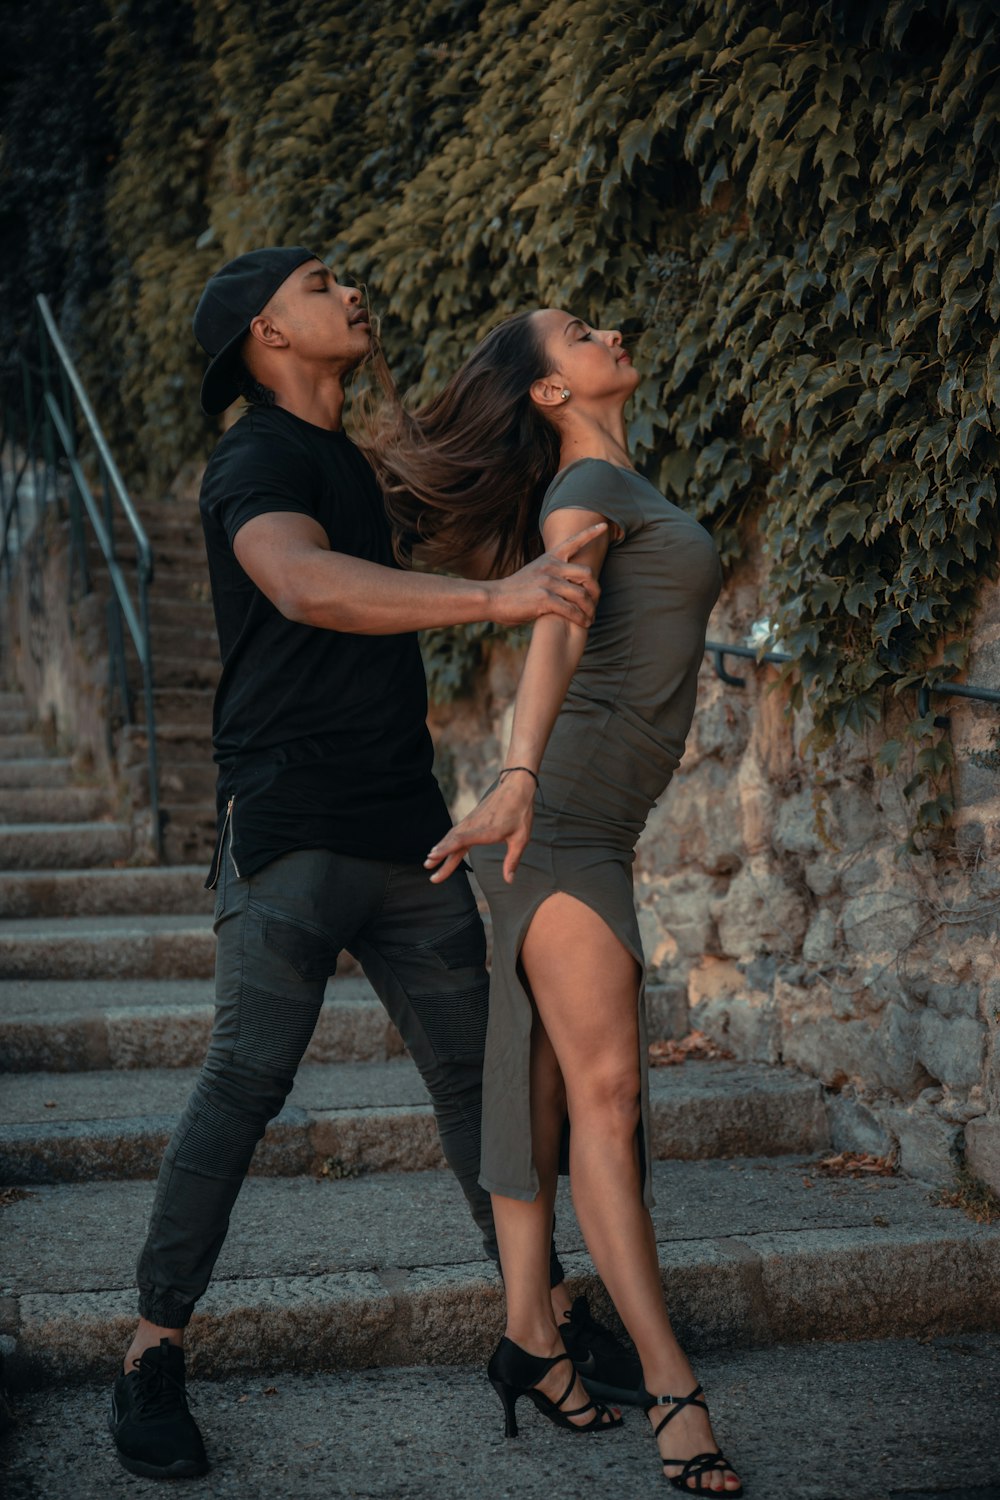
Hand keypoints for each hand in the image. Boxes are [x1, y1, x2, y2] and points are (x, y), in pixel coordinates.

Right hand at [424, 773, 536, 883]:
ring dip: (440, 848)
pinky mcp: (471, 819)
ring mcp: (470, 821)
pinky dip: (446, 840)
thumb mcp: (521, 838)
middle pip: (452, 842)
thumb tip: (509, 881)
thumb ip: (512, 860)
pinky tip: (441, 847)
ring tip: (429, 861)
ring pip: (452, 836)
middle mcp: (474, 825)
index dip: (446, 848)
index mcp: (485, 831)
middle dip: (439, 856)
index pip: (461, 840)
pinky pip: (455, 832)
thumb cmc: (520, 813)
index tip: (432, 855)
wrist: (516, 787)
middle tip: (427, 868)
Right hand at [486, 524, 605, 627]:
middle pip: (587, 574)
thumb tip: (567, 579)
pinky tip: (583, 624)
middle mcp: (550, 567)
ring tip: (590, 619)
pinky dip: (580, 618)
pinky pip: (571, 609)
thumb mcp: (533, 573)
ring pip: (582, 595)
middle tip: (595, 604)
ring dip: (590, 610)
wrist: (493, 599)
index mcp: (549, 558)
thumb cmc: (514, 590)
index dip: (590, 533)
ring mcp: (548, 582)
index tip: (604, 526)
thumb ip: (551, 573)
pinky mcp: (545, 599)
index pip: (573, 542)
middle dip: (595, 591)